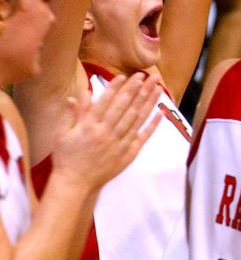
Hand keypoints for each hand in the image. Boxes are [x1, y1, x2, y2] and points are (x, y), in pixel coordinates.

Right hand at [52, 73, 161, 189]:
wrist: (75, 184)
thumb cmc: (66, 157)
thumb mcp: (62, 133)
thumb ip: (72, 114)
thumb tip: (79, 94)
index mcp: (89, 126)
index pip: (106, 102)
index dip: (118, 88)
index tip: (127, 75)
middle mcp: (106, 133)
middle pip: (125, 107)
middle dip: (137, 89)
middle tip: (148, 75)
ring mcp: (119, 143)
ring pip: (137, 118)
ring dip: (148, 102)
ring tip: (157, 87)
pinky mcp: (128, 153)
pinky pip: (143, 137)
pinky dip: (152, 125)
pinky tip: (160, 112)